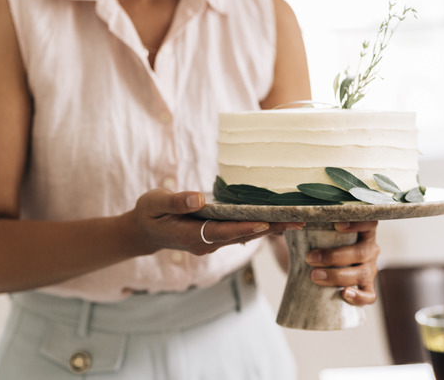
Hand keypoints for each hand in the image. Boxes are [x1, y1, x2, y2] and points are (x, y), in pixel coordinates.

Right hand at [130, 188, 303, 254]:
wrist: (145, 231)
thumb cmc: (149, 213)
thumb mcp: (156, 203)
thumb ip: (176, 201)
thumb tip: (199, 199)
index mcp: (192, 236)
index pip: (223, 232)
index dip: (244, 228)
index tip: (266, 223)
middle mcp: (207, 243)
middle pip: (242, 235)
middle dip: (270, 228)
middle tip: (298, 220)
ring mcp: (213, 242)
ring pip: (245, 235)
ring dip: (270, 227)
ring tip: (297, 218)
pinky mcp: (217, 237)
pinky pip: (241, 231)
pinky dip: (260, 225)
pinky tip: (278, 218)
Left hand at [305, 221, 379, 305]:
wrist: (312, 269)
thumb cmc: (314, 244)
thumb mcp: (310, 231)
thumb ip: (300, 222)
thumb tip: (284, 220)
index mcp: (361, 232)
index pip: (369, 223)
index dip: (358, 224)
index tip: (337, 226)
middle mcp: (369, 249)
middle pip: (362, 252)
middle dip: (334, 256)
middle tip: (310, 258)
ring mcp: (369, 270)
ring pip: (362, 273)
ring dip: (337, 275)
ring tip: (314, 276)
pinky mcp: (365, 289)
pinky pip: (369, 296)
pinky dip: (359, 296)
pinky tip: (344, 294)